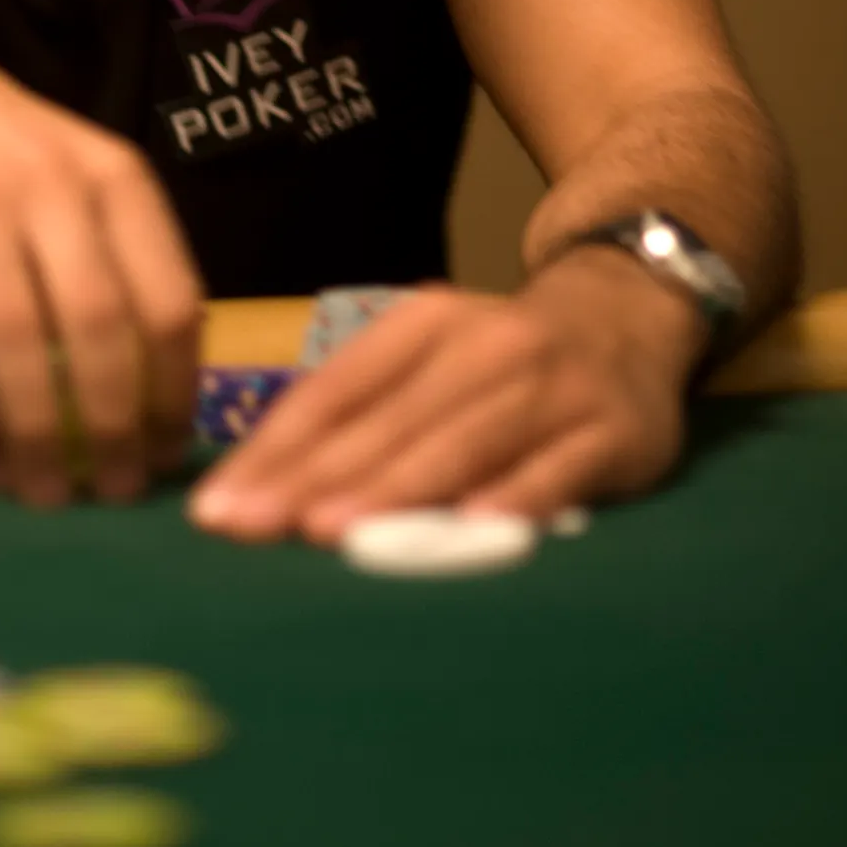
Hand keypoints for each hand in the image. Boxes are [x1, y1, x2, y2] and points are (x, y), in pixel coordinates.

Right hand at [0, 30, 202, 507]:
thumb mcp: (75, 175)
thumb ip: (121, 258)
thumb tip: (167, 392)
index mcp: (114, 174)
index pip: (169, 294)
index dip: (174, 388)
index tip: (170, 454)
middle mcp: (50, 182)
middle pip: (98, 324)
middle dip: (112, 423)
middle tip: (115, 492)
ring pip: (19, 339)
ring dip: (38, 433)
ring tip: (47, 494)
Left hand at [186, 249, 696, 542]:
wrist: (629, 316)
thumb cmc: (500, 361)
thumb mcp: (427, 360)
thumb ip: (359, 417)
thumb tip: (259, 487)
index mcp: (422, 324)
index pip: (334, 391)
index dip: (274, 451)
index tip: (217, 509)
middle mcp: (481, 345)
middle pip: (387, 420)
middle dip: (315, 478)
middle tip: (255, 528)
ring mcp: (550, 386)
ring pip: (461, 441)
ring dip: (396, 487)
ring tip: (333, 530)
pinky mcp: (611, 431)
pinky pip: (556, 470)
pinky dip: (515, 497)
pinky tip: (472, 527)